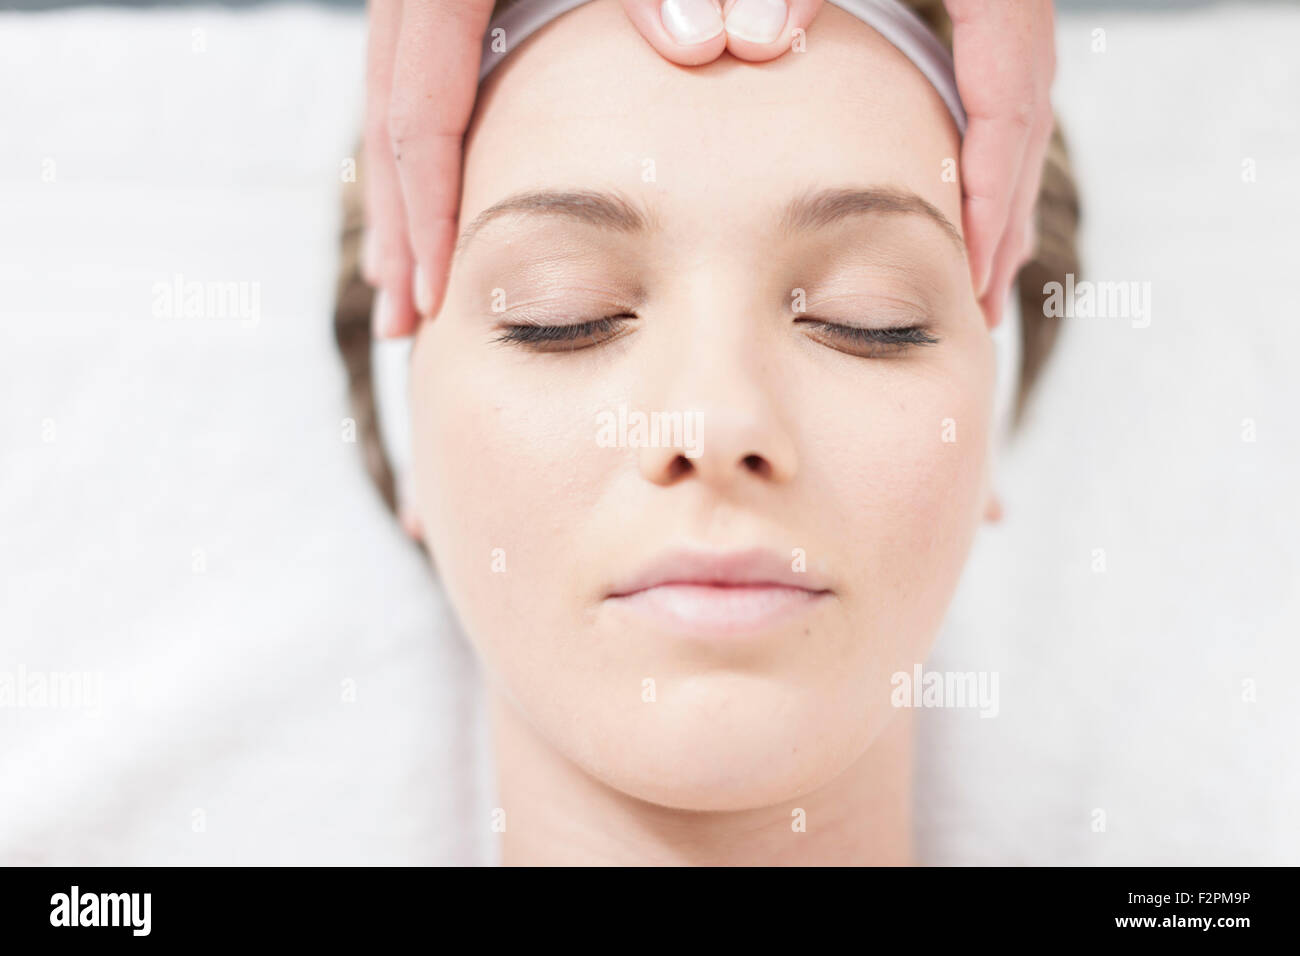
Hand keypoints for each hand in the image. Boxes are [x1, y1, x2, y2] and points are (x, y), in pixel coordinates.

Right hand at [363, 0, 824, 338]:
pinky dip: (434, 132)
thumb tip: (724, 44)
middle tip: (402, 316)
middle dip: (397, 215)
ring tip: (413, 273)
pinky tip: (455, 179)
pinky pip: (432, 58)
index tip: (431, 294)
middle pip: (388, 100)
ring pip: (398, 82)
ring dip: (405, 184)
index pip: (420, 93)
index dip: (425, 202)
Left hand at [944, 0, 1055, 326]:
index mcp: (1003, 3)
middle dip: (1006, 232)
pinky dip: (1003, 160)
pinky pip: (1014, 99)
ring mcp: (1024, 16)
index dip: (992, 205)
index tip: (972, 277)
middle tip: (982, 315)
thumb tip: (764, 44)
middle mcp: (1027, 15)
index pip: (1005, 121)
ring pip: (1027, 124)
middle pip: (1024, 139)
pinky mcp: (1010, 10)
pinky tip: (987, 198)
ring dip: (1011, 204)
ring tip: (990, 281)